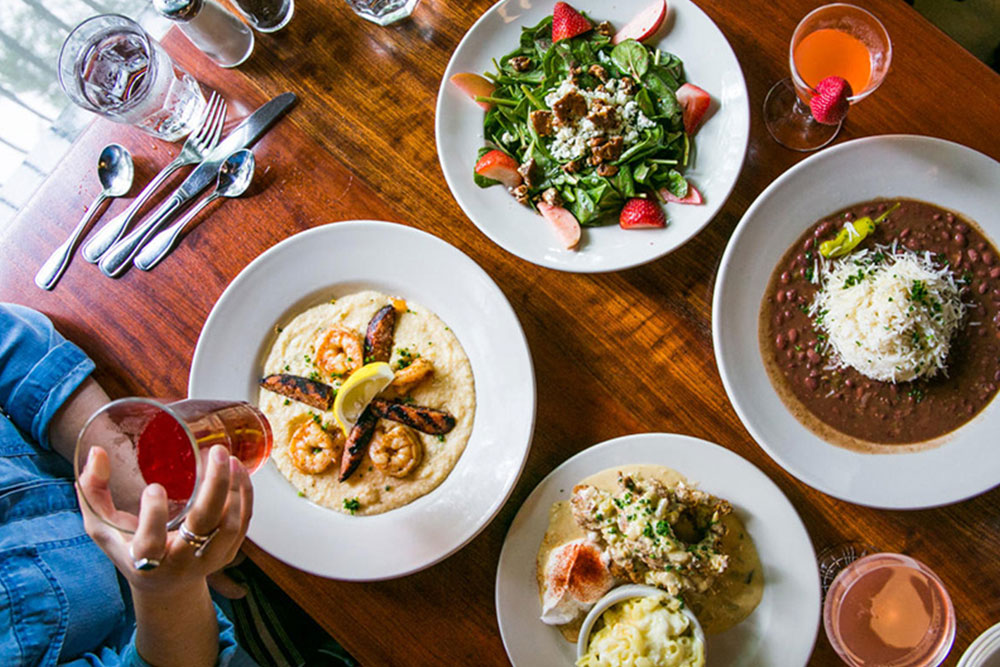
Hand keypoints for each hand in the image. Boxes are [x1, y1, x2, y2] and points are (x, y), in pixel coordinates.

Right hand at [76, 444, 252, 595]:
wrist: (165, 586)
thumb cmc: (130, 549)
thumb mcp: (103, 528)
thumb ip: (93, 493)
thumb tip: (96, 452)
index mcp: (145, 563)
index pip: (149, 543)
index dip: (153, 516)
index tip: (154, 487)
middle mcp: (180, 564)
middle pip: (204, 525)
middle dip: (214, 486)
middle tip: (216, 452)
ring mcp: (208, 560)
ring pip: (230, 525)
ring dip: (234, 488)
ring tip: (229, 458)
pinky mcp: (228, 553)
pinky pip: (243, 524)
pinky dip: (245, 496)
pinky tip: (240, 472)